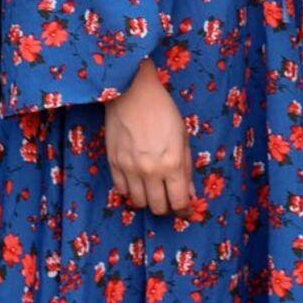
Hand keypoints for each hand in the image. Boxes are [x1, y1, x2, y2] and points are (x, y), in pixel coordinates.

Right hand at [104, 68, 194, 218]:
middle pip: (158, 208)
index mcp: (172, 164)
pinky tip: (137, 182)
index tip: (185, 208)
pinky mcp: (113, 164)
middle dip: (167, 207)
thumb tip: (190, 192)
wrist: (132, 92)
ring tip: (153, 189)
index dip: (184, 209)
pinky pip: (121, 191)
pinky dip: (130, 191)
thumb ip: (186, 167)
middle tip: (169, 198)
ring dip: (148, 200)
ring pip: (139, 202)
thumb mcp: (183, 136)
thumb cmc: (163, 110)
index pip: (179, 202)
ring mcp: (129, 169)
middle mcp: (150, 171)